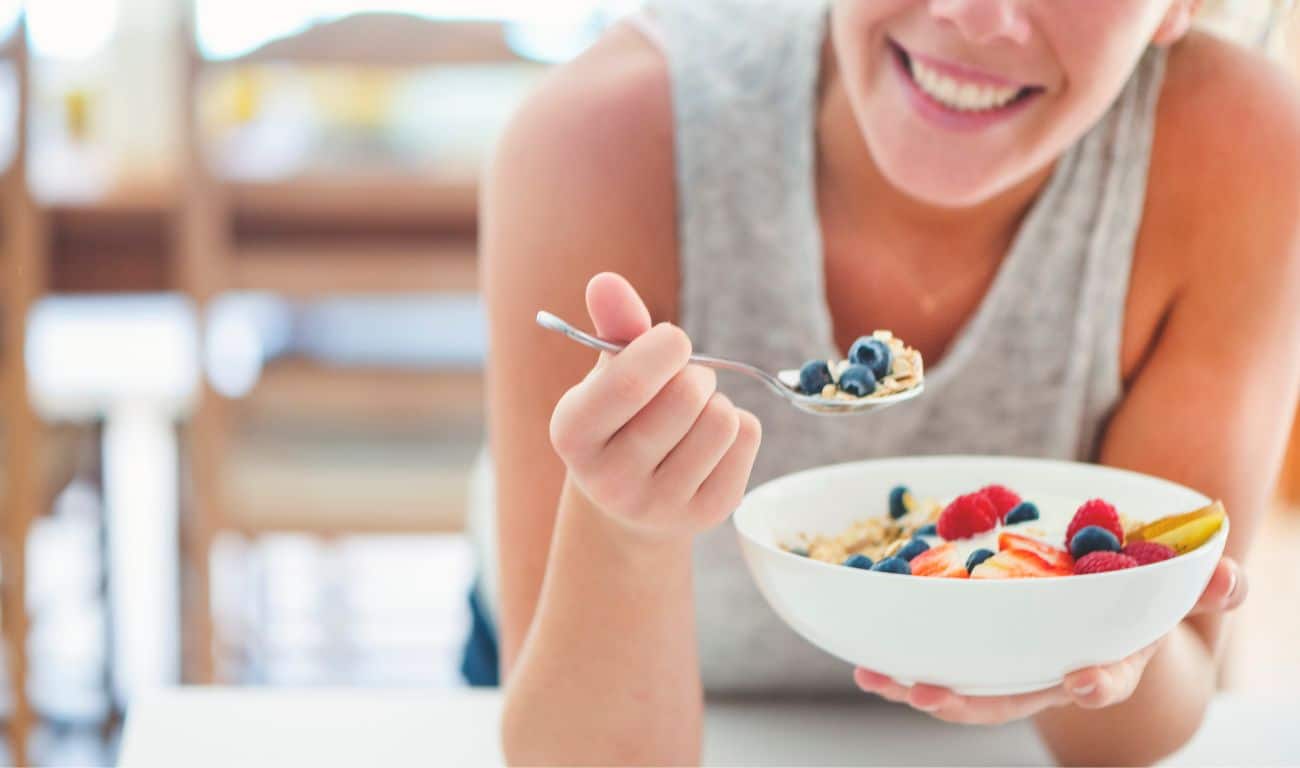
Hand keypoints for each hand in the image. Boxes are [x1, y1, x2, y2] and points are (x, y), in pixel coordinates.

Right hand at [548, 273, 762, 539]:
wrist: (631, 503)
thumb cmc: (621, 419)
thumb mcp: (607, 374)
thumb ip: (612, 326)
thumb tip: (605, 281)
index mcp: (573, 435)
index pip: (630, 382)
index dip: (665, 346)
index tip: (672, 341)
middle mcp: (610, 480)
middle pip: (686, 397)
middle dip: (694, 373)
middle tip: (682, 382)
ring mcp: (660, 505)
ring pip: (722, 419)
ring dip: (717, 400)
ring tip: (693, 413)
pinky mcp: (707, 514)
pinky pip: (748, 439)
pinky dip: (739, 425)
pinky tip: (710, 441)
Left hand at [853, 557, 1246, 723]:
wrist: (1104, 603)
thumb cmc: (1141, 595)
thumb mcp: (1177, 584)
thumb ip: (1205, 583)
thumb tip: (1230, 577)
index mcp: (1106, 658)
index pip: (1105, 679)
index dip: (1097, 684)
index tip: (1085, 683)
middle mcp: (1051, 673)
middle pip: (1011, 698)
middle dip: (969, 702)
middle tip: (930, 693)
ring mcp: (1009, 667)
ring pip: (963, 690)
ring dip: (918, 687)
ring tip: (878, 678)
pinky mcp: (976, 652)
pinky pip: (938, 664)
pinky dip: (901, 664)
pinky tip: (864, 659)